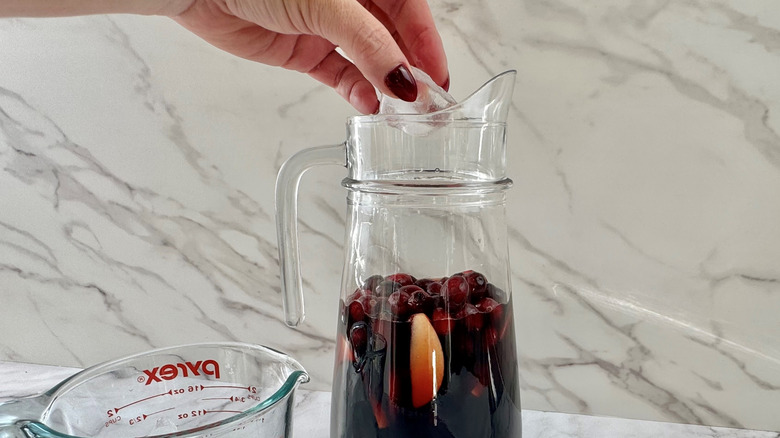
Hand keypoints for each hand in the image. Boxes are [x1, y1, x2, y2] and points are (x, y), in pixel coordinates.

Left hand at [170, 0, 448, 113]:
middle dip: (408, 71)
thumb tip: (404, 80)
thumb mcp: (327, 5)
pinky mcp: (306, 51)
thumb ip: (370, 44)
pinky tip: (368, 105)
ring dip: (383, 86)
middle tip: (423, 103)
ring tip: (397, 110)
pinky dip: (355, 92)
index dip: (427, 44)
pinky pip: (341, 76)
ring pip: (369, 61)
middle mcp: (350, 2)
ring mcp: (328, 27)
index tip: (439, 79)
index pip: (410, 11)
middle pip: (393, 38)